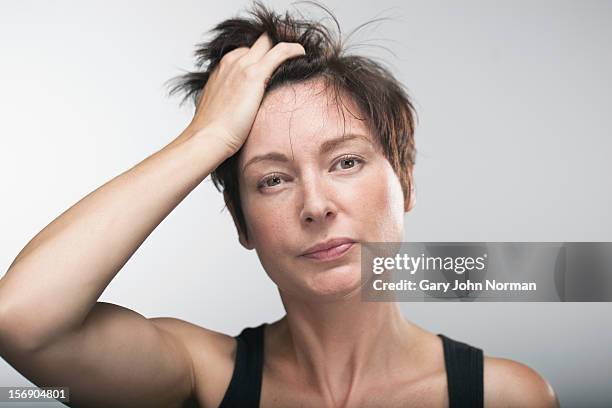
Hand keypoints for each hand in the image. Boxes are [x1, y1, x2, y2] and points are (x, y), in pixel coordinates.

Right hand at [185, 32, 305, 155]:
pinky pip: (280, 51)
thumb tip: (235, 110)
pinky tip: (302, 53)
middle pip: (258, 43)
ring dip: (284, 47)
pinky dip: (293, 49)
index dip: (262, 56)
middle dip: (274, 47)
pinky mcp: (255, 75)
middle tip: (290, 56)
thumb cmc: (212, 130)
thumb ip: (227, 101)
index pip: (246, 52)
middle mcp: (231, 62)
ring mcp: (242, 66)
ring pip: (268, 42)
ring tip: (299, 55)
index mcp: (222, 69)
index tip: (274, 63)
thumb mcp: (217, 108)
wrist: (208, 138)